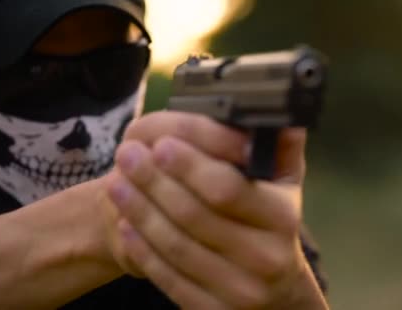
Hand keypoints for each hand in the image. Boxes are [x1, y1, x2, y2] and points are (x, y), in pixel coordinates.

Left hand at [103, 111, 323, 308]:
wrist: (278, 290)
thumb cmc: (275, 224)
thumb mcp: (286, 183)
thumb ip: (280, 146)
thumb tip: (280, 111)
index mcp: (282, 218)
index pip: (227, 188)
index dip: (189, 166)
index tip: (160, 144)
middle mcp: (265, 258)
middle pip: (194, 216)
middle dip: (154, 182)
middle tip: (126, 155)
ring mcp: (239, 290)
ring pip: (176, 246)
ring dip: (140, 211)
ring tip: (115, 183)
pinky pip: (168, 278)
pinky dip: (143, 249)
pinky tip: (125, 223)